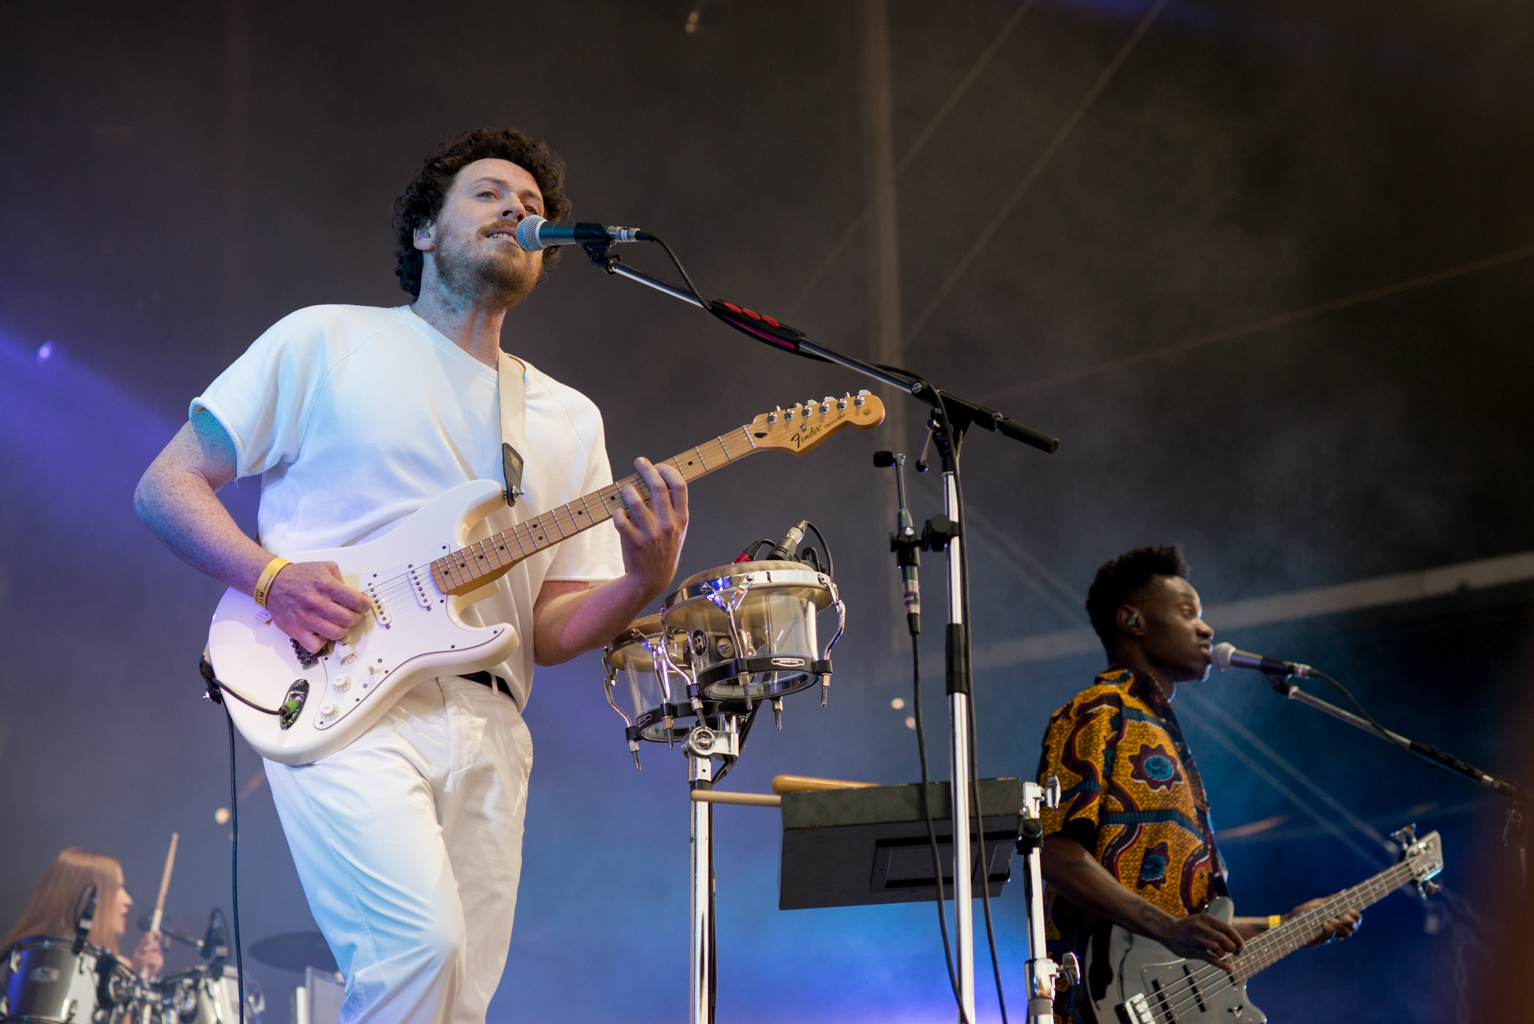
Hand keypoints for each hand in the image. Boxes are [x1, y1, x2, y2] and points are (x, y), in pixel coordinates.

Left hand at [130, 929, 163, 976]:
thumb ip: (142, 943)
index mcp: (152, 948)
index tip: (155, 931)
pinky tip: (143, 966)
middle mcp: (157, 952)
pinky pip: (152, 960)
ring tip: (140, 962)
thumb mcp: (137, 952)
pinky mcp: (159, 964)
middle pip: (155, 945)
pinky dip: (145, 962)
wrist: (136, 974)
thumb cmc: (137, 963)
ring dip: (143, 957)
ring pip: (152, 953)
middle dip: (148, 947)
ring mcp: (159, 958)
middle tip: (143, 950)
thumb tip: (147, 934)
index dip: (158, 935)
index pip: (157, 940)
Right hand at [264, 560, 368, 652]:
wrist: (272, 583)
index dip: (365, 605)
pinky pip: (316, 645)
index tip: (364, 606)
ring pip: (336, 633)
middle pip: (349, 619)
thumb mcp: (325, 567)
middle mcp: (316, 602)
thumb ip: (342, 580)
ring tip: (340, 624)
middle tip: (353, 615)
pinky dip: (323, 642)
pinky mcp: (296, 630)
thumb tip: (358, 596)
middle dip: (356, 618)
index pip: (356, 601)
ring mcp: (306, 618)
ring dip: (343, 630)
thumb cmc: (299, 576)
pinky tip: (322, 632)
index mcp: (325, 585)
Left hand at [613, 458, 688, 602]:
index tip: (659, 465)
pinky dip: (618, 511)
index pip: (679, 486)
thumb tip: (660, 478)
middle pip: (657, 486)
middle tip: (639, 462)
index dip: (668, 470)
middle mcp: (668, 525)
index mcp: (681, 519)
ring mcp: (650, 534)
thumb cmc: (665, 549)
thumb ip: (674, 508)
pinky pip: (621, 518)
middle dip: (646, 468)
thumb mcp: (679, 530)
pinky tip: (620, 512)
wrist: (653, 579)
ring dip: (628, 489)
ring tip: (627, 489)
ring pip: (634, 499)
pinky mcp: (633, 542)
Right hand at [1159, 912, 1244, 972]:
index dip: (1238, 940)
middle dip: (1232, 948)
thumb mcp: (1203, 921)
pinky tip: (1231, 969)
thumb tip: (1237, 943)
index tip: (1242, 947)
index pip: (1228, 929)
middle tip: (1233, 952)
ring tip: (1222, 954)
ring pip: (1219, 950)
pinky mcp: (1193, 951)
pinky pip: (1212, 960)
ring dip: (1224, 954)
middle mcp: (1202, 928)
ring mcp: (1196, 940)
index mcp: (1207, 918)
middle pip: (1225, 940)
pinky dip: (1223, 966)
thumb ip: (1218, 929)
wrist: (1169, 930)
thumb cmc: (1190, 927)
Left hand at [1288, 897, 1360, 946]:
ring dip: (1341, 926)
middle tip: (1344, 916)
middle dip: (1352, 922)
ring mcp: (1331, 935)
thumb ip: (1332, 900)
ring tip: (1332, 920)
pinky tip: (1325, 924)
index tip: (1351, 910)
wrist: (1291, 920)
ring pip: (1346, 933)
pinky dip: (1331, 929)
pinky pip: (1332, 936)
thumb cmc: (1306, 912)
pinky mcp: (1323, 940)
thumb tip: (1345, 891)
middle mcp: (1338, 927)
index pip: (1354, 918)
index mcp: (1338, 917)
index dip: (1356, 915)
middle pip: (1353, 928)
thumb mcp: (1319, 904)